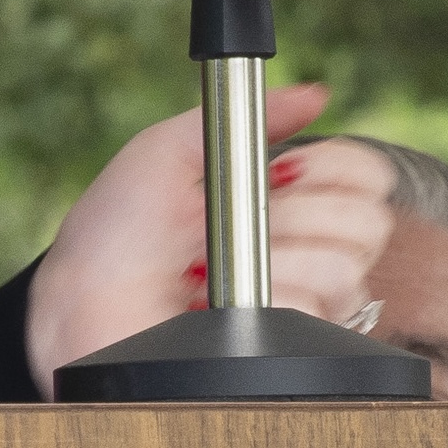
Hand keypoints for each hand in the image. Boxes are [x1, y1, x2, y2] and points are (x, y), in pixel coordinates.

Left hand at [23, 92, 399, 393]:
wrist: (79, 305)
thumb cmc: (112, 233)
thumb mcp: (168, 152)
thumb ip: (245, 117)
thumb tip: (314, 95)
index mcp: (282, 201)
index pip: (366, 178)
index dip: (335, 166)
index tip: (286, 167)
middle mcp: (302, 253)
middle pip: (368, 223)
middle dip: (295, 215)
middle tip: (228, 224)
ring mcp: (299, 308)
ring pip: (345, 271)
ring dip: (271, 261)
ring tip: (207, 269)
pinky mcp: (284, 353)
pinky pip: (314, 316)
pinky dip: (260, 303)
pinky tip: (211, 306)